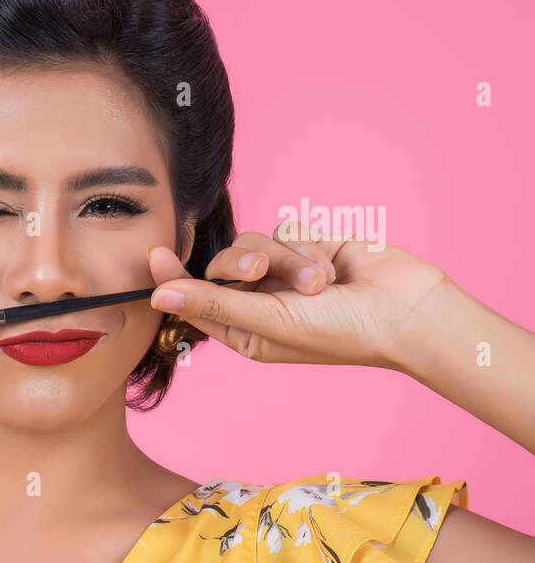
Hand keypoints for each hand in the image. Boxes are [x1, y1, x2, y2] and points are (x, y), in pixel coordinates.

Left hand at [148, 221, 448, 368]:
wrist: (406, 311)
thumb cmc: (339, 332)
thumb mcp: (269, 322)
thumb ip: (213, 303)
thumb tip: (157, 295)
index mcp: (243, 332)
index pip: (194, 301)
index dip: (172, 278)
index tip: (155, 254)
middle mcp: (259, 303)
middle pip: (221, 264)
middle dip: (241, 263)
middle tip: (260, 272)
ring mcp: (283, 275)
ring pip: (254, 243)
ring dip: (287, 260)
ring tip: (319, 283)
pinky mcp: (308, 248)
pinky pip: (287, 231)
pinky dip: (308, 247)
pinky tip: (333, 266)